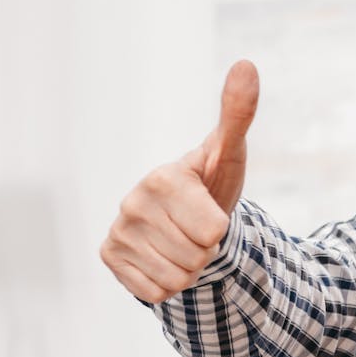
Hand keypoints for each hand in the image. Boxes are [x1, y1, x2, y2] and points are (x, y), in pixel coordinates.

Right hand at [99, 61, 257, 302]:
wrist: (183, 216)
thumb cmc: (211, 181)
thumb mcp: (229, 153)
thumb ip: (238, 114)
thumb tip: (246, 64)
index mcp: (164, 177)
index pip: (213, 231)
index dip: (221, 228)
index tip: (209, 209)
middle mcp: (132, 202)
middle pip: (197, 256)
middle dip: (206, 250)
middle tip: (198, 229)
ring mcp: (117, 230)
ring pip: (177, 278)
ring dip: (189, 268)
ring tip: (183, 242)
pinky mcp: (109, 256)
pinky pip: (155, 292)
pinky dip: (167, 282)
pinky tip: (163, 256)